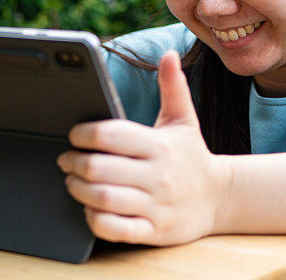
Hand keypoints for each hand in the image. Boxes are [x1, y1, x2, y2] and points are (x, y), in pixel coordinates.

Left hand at [57, 50, 231, 245]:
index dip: (83, 134)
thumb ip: (173, 87)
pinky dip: (94, 218)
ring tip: (72, 181)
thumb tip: (169, 55)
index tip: (75, 135)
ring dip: (78, 189)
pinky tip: (89, 207)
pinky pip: (114, 229)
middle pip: (99, 168)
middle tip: (66, 159)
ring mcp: (156, 205)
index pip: (110, 135)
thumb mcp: (184, 120)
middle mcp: (158, 175)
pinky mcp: (154, 231)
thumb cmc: (192, 155)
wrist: (219, 198)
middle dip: (74, 163)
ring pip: (103, 199)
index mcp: (160, 145)